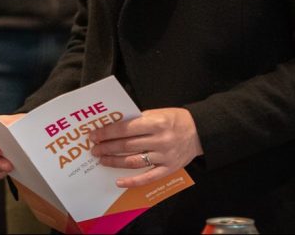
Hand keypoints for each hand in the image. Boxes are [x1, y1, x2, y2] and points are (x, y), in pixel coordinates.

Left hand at [88, 107, 202, 187]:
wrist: (200, 132)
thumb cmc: (175, 120)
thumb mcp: (157, 113)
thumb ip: (138, 119)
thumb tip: (114, 126)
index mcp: (156, 123)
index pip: (125, 129)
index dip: (107, 133)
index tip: (94, 135)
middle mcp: (160, 140)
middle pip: (126, 146)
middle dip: (107, 147)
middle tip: (95, 148)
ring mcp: (164, 156)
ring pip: (133, 161)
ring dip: (115, 162)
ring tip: (102, 160)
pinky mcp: (168, 169)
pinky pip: (147, 177)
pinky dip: (132, 181)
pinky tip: (118, 181)